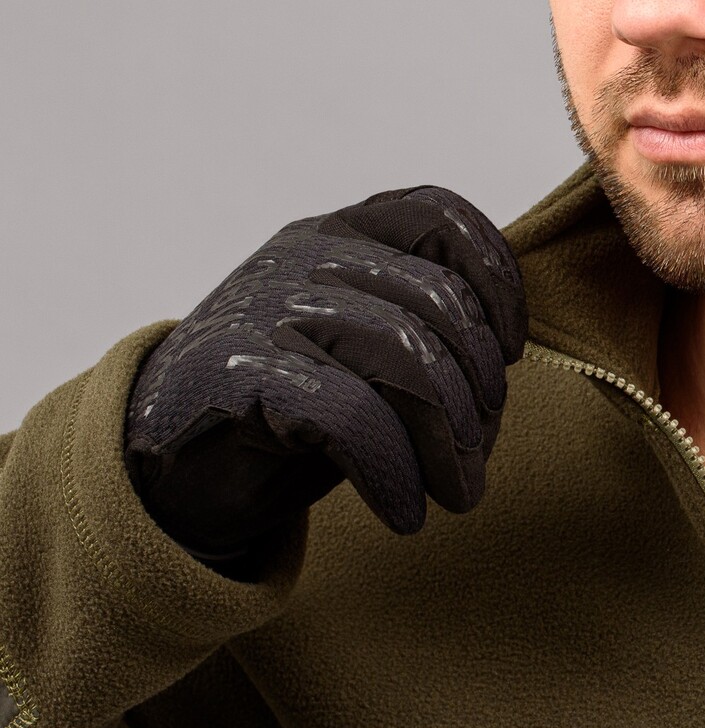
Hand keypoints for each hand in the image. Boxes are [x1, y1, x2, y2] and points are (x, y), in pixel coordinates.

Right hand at [124, 186, 526, 559]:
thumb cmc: (294, 408)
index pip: (441, 215)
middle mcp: (305, 255)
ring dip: (448, 442)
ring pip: (404, 355)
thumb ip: (433, 340)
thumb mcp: (369, 354)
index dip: (498, 283)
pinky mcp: (236, 372)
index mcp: (342, 233)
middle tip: (476, 461)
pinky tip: (404, 512)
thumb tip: (502, 385)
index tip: (512, 356)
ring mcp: (266, 307)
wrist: (169, 465)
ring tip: (456, 494)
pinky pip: (349, 414)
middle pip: (439, 303)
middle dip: (479, 394)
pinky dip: (393, 471)